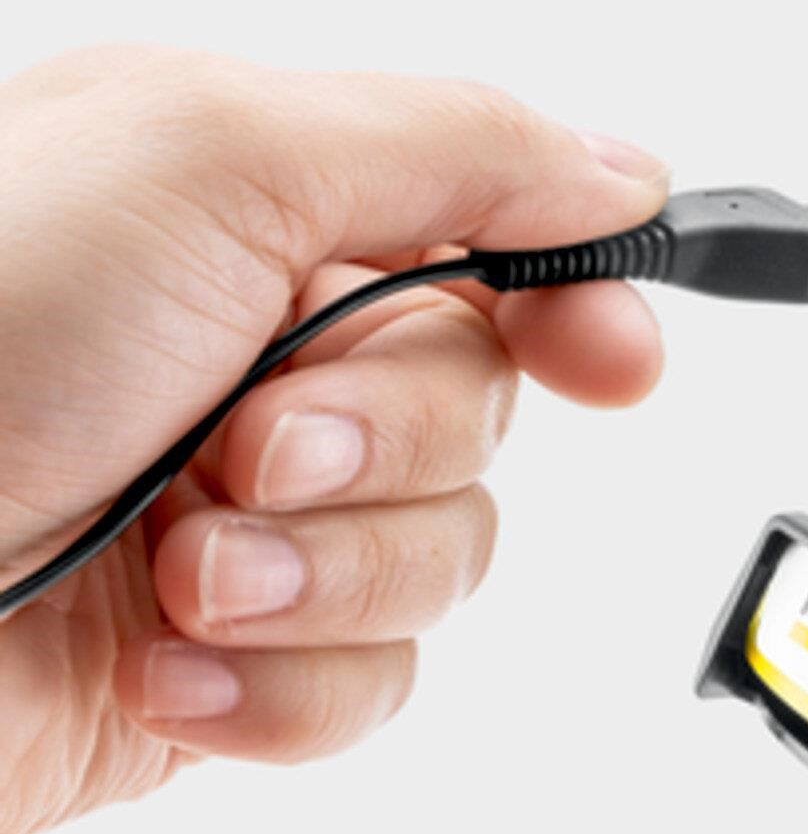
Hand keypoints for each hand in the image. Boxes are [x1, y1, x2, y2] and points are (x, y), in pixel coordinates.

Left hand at [0, 46, 669, 833]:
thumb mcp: (206, 153)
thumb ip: (450, 146)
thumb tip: (618, 173)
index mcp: (257, 211)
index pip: (495, 242)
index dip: (578, 299)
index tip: (613, 355)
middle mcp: (261, 358)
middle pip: (482, 413)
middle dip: (383, 447)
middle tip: (252, 444)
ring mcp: (249, 518)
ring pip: (445, 561)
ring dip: (321, 573)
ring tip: (178, 566)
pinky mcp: (230, 661)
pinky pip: (371, 687)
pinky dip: (278, 685)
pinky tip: (164, 662)